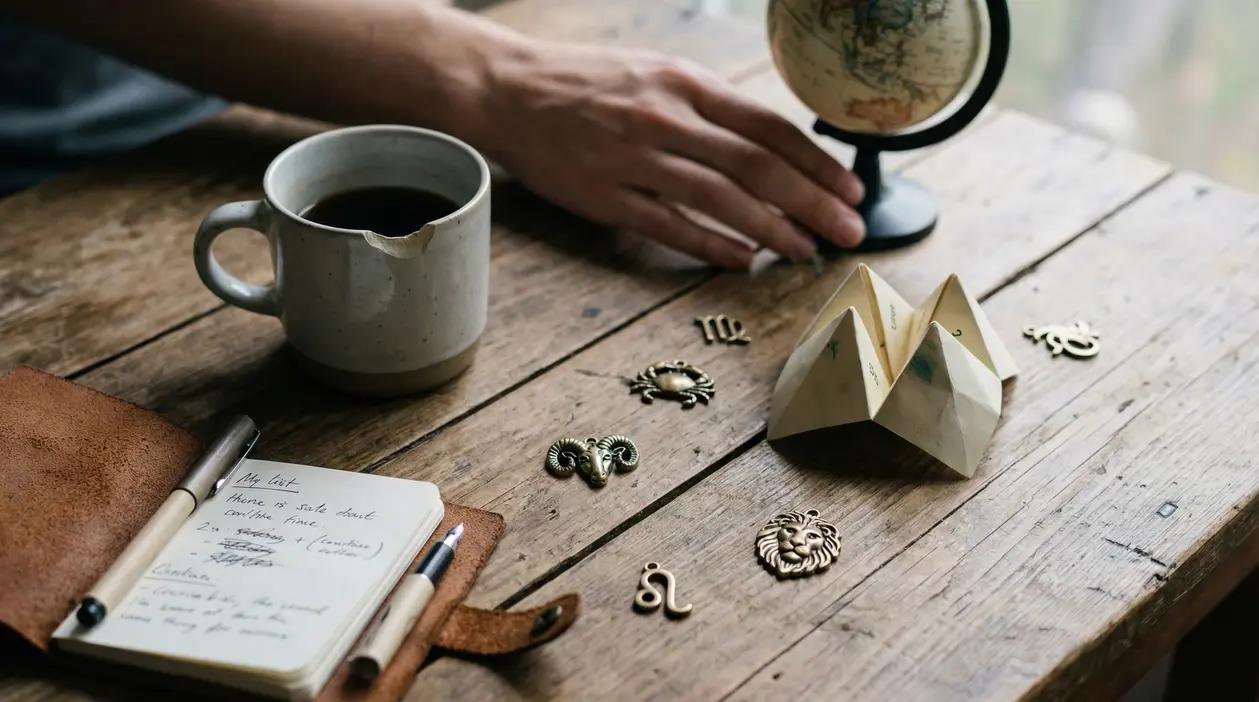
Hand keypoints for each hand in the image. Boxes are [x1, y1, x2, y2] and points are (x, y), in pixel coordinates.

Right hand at [475, 42, 865, 267]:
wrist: (507, 90)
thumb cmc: (588, 83)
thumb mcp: (656, 72)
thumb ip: (710, 106)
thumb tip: (771, 145)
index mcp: (686, 84)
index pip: (769, 127)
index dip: (817, 162)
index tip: (850, 189)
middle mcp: (667, 119)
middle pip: (758, 166)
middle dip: (813, 202)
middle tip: (849, 231)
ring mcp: (635, 160)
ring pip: (721, 200)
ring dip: (772, 230)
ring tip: (805, 251)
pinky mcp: (606, 197)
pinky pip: (670, 226)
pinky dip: (712, 246)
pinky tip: (744, 261)